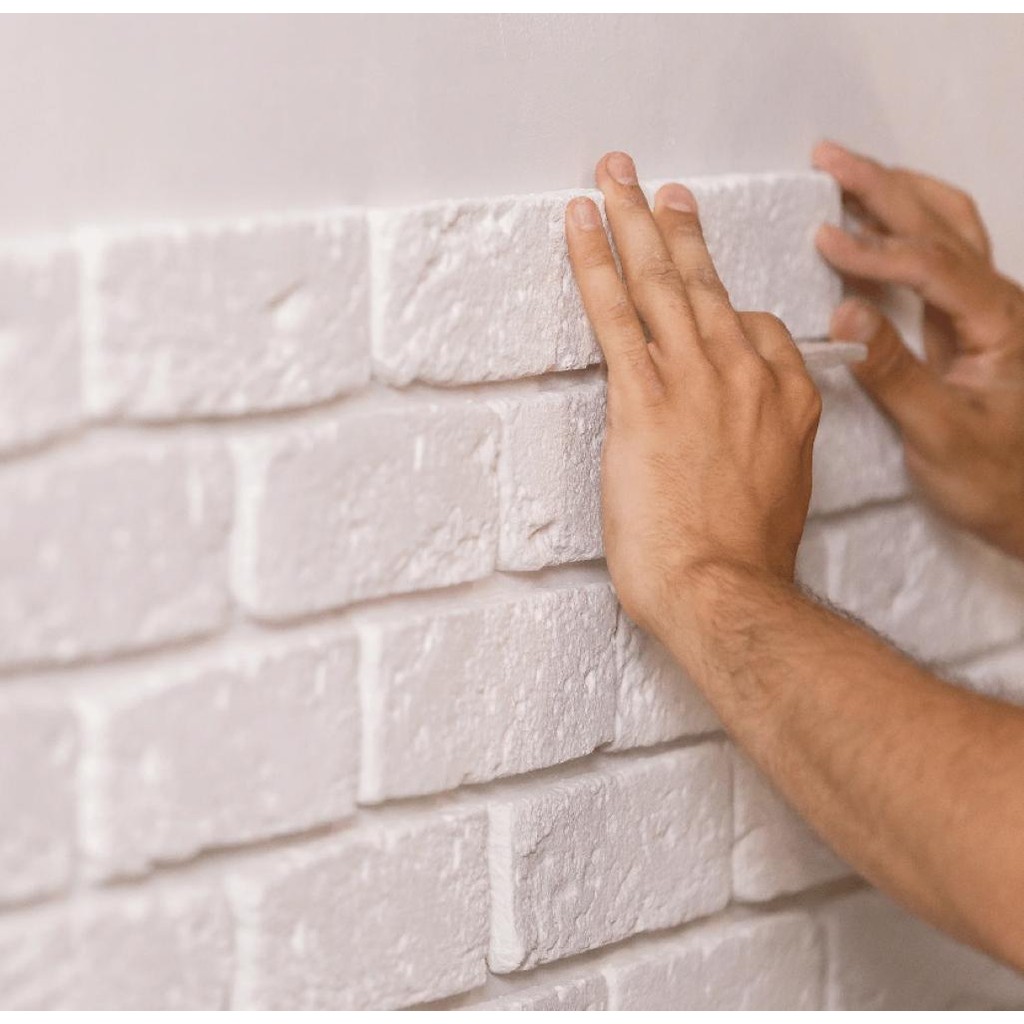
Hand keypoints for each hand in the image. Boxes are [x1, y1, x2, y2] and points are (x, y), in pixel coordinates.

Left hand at [564, 152, 820, 639]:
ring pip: (661, 281)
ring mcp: (695, 379)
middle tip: (657, 188)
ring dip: (634, 223)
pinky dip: (595, 261)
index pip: (758, 327)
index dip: (724, 302)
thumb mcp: (777, 493)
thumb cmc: (745, 559)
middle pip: (705, 284)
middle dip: (677, 228)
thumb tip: (729, 436)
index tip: (703, 284)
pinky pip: (615, 310)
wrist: (725, 591)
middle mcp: (745, 375)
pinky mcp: (644, 396)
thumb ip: (759, 447)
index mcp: (786, 400)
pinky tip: (580, 225)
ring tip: (615, 180)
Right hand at [814, 141, 1023, 559]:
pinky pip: (940, 253)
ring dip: (900, 193)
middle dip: (884, 186)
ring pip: (950, 226)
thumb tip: (843, 314)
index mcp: (998, 324)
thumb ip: (893, 371)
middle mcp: (998, 303)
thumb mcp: (940, 433)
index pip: (932, 266)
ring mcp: (986, 309)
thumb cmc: (994, 478)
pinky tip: (874, 225)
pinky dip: (906, 224)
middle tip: (828, 159)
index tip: (821, 238)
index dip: (875, 249)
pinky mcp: (969, 323)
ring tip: (848, 174)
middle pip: (943, 223)